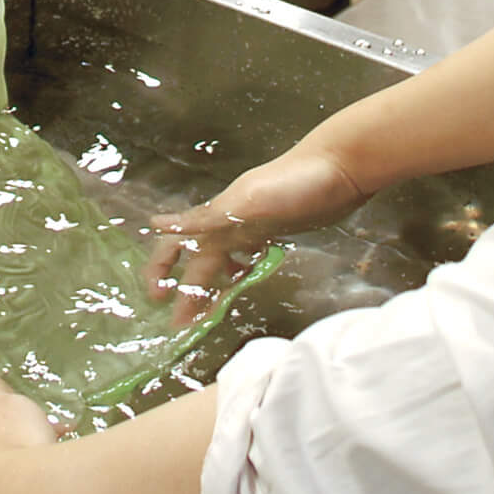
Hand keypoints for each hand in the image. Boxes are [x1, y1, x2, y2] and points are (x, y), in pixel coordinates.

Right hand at [144, 146, 367, 326]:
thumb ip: (206, 217)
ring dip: (210, 285)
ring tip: (207, 312)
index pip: (176, 243)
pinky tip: (243, 280)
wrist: (338, 169)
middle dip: (186, 291)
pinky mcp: (273, 231)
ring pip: (220, 261)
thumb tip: (155, 223)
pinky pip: (245, 255)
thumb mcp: (247, 201)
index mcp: (217, 216)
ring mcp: (251, 227)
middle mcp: (228, 223)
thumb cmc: (293, 183)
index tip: (155, 297)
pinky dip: (238, 271)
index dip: (160, 268)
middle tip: (181, 324)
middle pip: (199, 261)